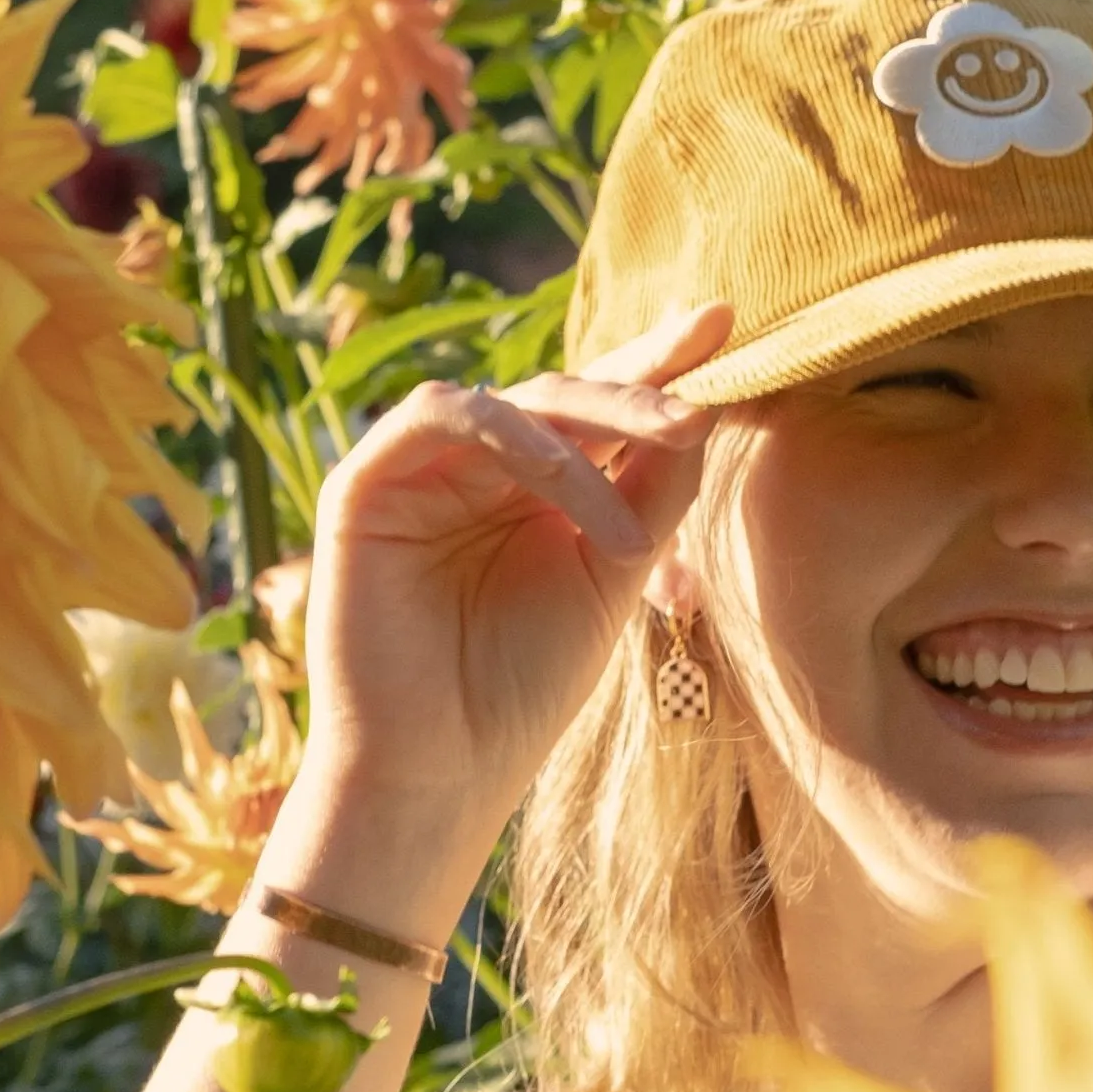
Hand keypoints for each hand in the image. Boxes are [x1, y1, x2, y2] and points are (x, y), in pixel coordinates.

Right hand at [299, 303, 733, 841]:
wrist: (444, 769)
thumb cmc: (525, 687)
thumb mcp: (614, 576)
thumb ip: (655, 494)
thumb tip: (706, 405)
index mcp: (540, 486)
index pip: (603, 408)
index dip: (659, 362)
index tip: (726, 322)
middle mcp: (480, 466)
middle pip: (564, 392)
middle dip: (639, 388)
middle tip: (701, 407)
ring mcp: (422, 469)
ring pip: (513, 400)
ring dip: (593, 427)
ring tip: (652, 485)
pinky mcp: (366, 482)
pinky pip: (440, 415)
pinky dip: (517, 441)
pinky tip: (573, 488)